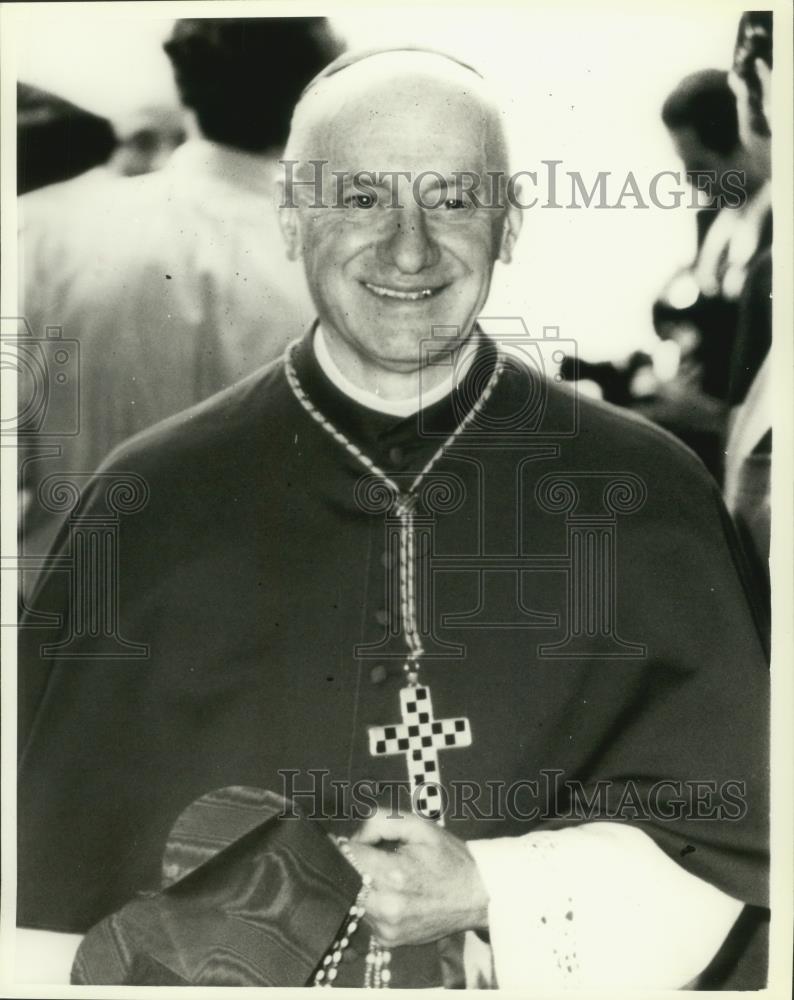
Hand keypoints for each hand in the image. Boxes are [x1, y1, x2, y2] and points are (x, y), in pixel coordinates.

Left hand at [347, 809, 488, 947]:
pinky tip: (389, 893)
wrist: (477, 896)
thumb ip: (380, 822)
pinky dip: (371, 902)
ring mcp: (387, 927)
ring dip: (359, 886)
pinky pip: (365, 916)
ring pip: (352, 901)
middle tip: (367, 854)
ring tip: (384, 874)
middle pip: (345, 881)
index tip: (348, 840)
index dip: (344, 845)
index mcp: (395, 874)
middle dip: (350, 866)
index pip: (347, 858)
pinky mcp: (389, 940)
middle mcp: (388, 906)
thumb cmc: (449, 858)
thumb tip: (353, 837)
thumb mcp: (419, 826)